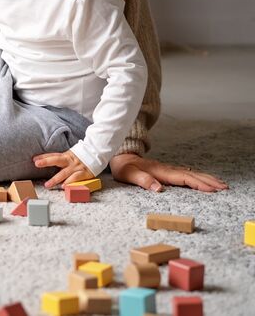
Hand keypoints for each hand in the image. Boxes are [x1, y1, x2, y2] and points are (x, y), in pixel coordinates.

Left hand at [33, 150, 94, 188]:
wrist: (97, 153)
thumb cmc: (80, 157)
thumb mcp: (69, 156)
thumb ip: (59, 159)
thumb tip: (44, 160)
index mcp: (66, 155)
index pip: (52, 155)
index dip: (43, 157)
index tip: (34, 159)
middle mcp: (70, 160)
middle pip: (56, 160)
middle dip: (46, 161)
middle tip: (37, 164)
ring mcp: (77, 166)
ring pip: (64, 172)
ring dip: (55, 179)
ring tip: (47, 185)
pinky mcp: (84, 173)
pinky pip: (76, 178)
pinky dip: (69, 182)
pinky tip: (63, 186)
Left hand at [109, 153, 228, 192]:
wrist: (120, 155)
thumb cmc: (123, 167)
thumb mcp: (128, 174)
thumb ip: (143, 180)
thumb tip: (159, 189)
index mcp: (160, 171)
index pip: (183, 178)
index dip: (198, 183)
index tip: (212, 189)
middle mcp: (166, 169)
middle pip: (191, 174)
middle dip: (208, 181)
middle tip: (224, 188)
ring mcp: (167, 169)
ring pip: (190, 173)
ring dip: (206, 178)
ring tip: (220, 184)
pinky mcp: (166, 171)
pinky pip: (186, 174)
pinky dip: (197, 177)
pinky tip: (203, 179)